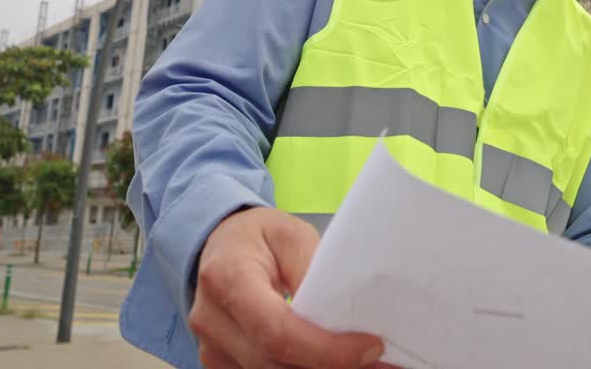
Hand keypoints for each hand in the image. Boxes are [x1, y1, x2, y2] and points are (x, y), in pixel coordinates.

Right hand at [189, 207, 385, 368]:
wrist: (219, 247)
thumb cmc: (257, 237)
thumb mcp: (292, 235)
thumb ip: (313, 271)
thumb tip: (341, 317)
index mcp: (227, 277)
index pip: (276, 330)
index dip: (325, 350)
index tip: (369, 348)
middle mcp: (212, 319)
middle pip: (274, 363)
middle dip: (331, 366)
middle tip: (379, 363)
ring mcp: (211, 347)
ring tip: (360, 363)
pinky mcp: (219, 364)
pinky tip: (330, 363)